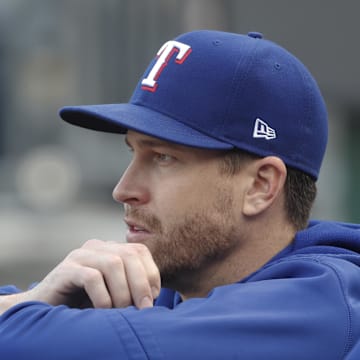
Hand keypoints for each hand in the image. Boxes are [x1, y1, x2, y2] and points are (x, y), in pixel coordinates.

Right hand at [14, 240, 160, 309]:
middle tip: (144, 308)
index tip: (153, 298)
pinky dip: (103, 296)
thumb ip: (130, 286)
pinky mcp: (65, 270)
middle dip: (141, 283)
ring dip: (123, 292)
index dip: (151, 273)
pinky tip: (103, 310)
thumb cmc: (84, 302)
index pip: (139, 251)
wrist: (45, 309)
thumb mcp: (113, 292)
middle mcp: (97, 247)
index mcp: (110, 249)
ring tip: (122, 311)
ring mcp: (80, 256)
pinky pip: (92, 277)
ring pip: (113, 263)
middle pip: (129, 255)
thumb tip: (154, 296)